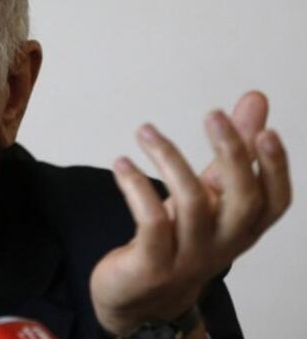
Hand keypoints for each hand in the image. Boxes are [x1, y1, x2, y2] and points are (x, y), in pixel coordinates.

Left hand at [90, 91, 291, 334]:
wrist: (140, 298)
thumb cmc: (179, 237)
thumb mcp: (210, 194)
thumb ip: (231, 150)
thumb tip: (255, 99)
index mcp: (242, 228)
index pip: (275, 201)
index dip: (276, 168)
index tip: (265, 130)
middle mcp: (222, 244)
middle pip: (242, 200)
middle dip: (232, 153)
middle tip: (213, 114)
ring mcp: (188, 257)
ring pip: (192, 203)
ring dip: (169, 158)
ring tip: (145, 130)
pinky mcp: (152, 265)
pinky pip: (150, 221)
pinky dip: (136, 186)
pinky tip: (122, 164)